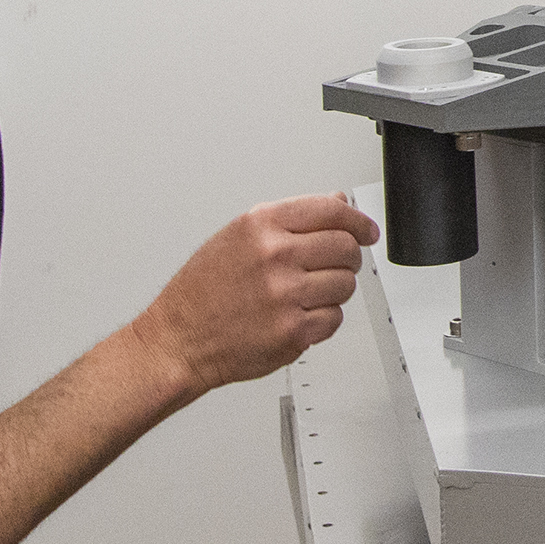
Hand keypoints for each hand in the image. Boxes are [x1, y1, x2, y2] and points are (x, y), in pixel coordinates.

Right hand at [128, 194, 380, 398]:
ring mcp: (284, 295)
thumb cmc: (203, 291)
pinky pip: (334, 318)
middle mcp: (274, 256)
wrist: (177, 339)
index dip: (358, 221)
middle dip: (349, 257)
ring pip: (346, 284)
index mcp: (260, 226)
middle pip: (346, 247)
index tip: (367, 230)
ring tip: (308, 293)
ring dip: (336, 289)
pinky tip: (299, 315)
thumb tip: (337, 203)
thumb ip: (290, 219)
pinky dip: (324, 318)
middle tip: (338, 264)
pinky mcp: (292, 332)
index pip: (332, 211)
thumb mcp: (238, 237)